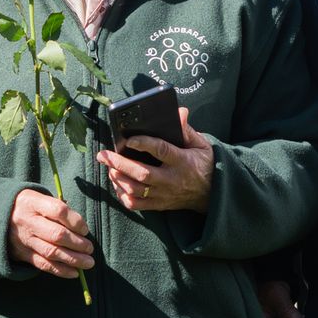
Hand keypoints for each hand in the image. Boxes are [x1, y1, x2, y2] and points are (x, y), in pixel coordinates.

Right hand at [7, 188, 94, 278]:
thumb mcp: (38, 198)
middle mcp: (27, 221)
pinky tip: (74, 273)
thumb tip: (81, 229)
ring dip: (73, 260)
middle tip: (89, 248)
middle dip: (78, 244)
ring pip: (52, 252)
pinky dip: (60, 270)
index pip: (59, 211)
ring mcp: (24, 239)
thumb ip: (58, 209)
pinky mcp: (22, 254)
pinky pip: (43, 265)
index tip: (85, 229)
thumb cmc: (27, 206)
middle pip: (57, 235)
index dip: (76, 221)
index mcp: (32, 202)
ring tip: (88, 262)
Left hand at [98, 106, 215, 212]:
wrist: (213, 193)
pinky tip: (117, 183)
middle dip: (120, 164)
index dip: (144, 144)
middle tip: (103, 155)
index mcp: (182, 161)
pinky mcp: (159, 205)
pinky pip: (136, 204)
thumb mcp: (201, 145)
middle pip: (142, 174)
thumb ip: (187, 130)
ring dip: (118, 178)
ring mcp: (164, 194)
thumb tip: (179, 112)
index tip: (128, 139)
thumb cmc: (204, 164)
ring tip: (109, 167)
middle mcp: (171, 179)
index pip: (161, 151)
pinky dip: (122, 195)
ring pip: (135, 190)